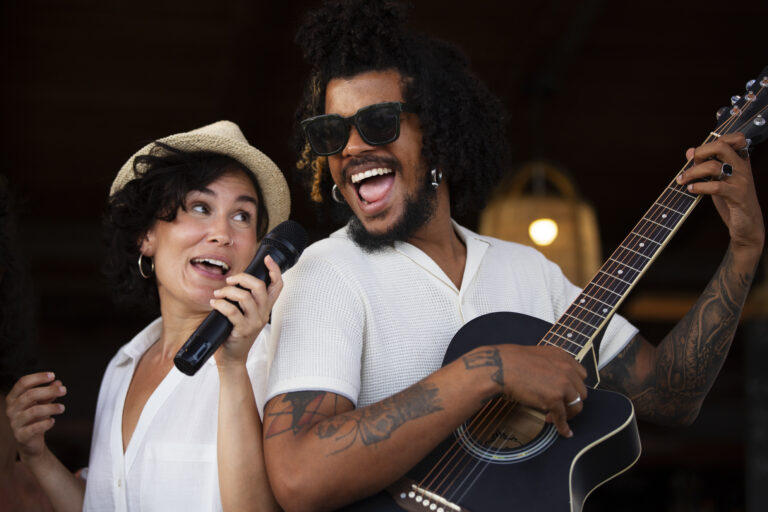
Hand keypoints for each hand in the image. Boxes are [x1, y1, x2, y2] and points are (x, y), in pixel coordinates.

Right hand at [5, 372, 66, 461]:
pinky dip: (46, 423)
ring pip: (33, 411)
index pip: (22, 383)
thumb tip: (58, 383)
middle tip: (64, 390)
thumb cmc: (35, 417)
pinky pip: (34, 428)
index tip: (53, 375)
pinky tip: (53, 421)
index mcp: (13, 398)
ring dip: (51, 408)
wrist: (29, 440)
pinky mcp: (21, 436)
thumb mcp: (42, 402)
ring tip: (62, 408)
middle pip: (29, 395)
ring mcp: (15, 423)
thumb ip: (49, 393)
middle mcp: (11, 409)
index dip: (38, 377)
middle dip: (49, 391)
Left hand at [210, 255, 282, 367]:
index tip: (267, 258)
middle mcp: (263, 314)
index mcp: (265, 307)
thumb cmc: (235, 333)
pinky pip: (232, 311)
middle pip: (260, 287)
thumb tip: (233, 281)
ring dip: (228, 292)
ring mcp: (254, 322)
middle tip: (230, 280)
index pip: (277, 286)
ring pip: (245, 297)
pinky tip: (214, 303)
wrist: (232, 359)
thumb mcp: (245, 314)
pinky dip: (221, 304)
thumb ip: (243, 300)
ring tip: (218, 294)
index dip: (275, 270)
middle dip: (243, 278)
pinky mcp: (242, 331)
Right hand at [496, 344, 587, 437]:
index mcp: (563, 356)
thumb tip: (551, 380)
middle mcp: (567, 369)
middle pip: (581, 392)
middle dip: (571, 401)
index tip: (567, 394)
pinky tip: (564, 432)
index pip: (581, 375)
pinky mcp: (555, 398)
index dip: (573, 387)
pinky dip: (563, 427)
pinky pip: (563, 417)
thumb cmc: (511, 361)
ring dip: (568, 414)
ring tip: (554, 417)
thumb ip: (550, 365)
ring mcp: (563, 384)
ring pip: (576, 405)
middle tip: (559, 407)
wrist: (500, 367)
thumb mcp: (537, 356)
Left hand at [677, 132, 764, 254]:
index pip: (735, 138)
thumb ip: (705, 165)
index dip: (714, 140)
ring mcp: (741, 182)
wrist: (747, 226)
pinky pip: (716, 186)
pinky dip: (699, 187)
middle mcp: (742, 168)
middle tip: (690, 165)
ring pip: (714, 166)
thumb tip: (689, 151)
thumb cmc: (732, 201)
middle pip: (721, 146)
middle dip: (700, 153)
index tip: (701, 155)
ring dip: (692, 173)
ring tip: (683, 181)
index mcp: (740, 161)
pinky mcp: (737, 196)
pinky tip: (691, 190)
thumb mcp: (717, 180)